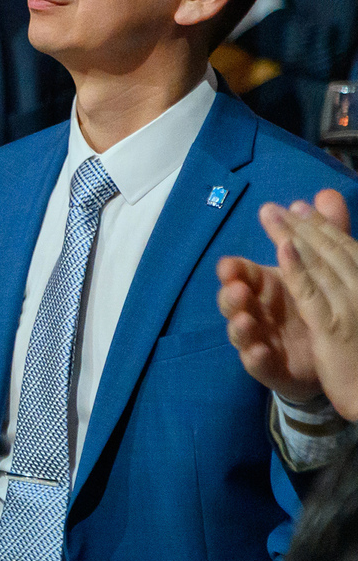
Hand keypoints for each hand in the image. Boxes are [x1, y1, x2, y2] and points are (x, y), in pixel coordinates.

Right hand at [217, 188, 357, 418]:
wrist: (332, 353)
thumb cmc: (314, 305)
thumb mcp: (321, 267)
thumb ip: (323, 233)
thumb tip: (324, 194)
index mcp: (265, 285)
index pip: (240, 273)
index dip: (232, 270)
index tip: (228, 265)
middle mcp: (257, 310)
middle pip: (232, 301)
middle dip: (229, 295)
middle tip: (237, 289)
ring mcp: (261, 338)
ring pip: (239, 332)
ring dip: (238, 325)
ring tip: (246, 321)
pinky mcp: (271, 365)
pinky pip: (258, 363)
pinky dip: (255, 357)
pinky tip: (261, 351)